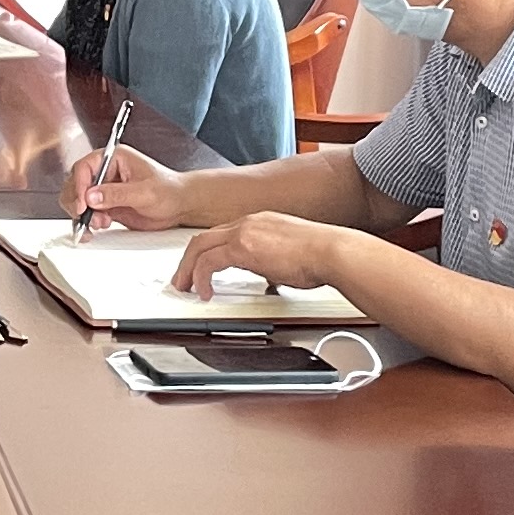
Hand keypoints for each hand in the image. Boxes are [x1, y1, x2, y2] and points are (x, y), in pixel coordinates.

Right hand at [60, 148, 190, 228]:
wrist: (180, 206)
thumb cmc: (169, 191)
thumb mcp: (145, 192)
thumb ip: (117, 194)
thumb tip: (91, 196)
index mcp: (114, 158)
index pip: (85, 167)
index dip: (80, 186)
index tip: (83, 204)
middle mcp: (106, 171)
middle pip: (76, 183)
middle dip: (78, 202)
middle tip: (87, 216)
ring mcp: (104, 189)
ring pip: (78, 199)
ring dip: (83, 214)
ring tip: (100, 222)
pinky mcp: (106, 205)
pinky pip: (88, 212)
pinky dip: (87, 221)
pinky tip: (98, 227)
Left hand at [172, 212, 339, 294]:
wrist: (331, 252)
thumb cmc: (320, 257)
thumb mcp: (289, 256)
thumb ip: (272, 262)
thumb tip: (269, 276)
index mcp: (258, 222)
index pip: (222, 234)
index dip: (207, 251)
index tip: (201, 267)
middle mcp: (248, 222)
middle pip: (204, 237)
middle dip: (188, 259)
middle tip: (182, 278)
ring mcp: (244, 232)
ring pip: (200, 246)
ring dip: (188, 269)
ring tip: (184, 287)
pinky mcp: (243, 247)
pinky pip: (208, 262)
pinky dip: (200, 277)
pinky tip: (203, 292)